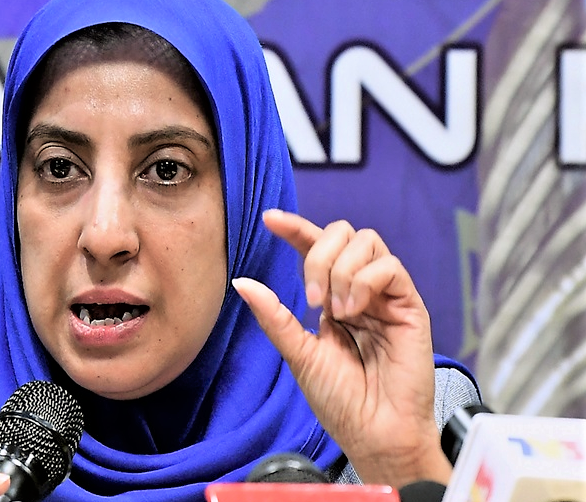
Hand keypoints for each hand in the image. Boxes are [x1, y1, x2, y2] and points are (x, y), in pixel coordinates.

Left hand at [232, 209, 451, 487]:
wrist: (374, 432)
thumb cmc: (341, 401)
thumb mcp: (299, 354)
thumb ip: (274, 316)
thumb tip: (241, 282)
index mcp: (332, 297)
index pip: (314, 247)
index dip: (294, 228)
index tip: (269, 219)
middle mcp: (359, 289)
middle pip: (342, 233)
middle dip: (318, 255)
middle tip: (312, 300)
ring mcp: (385, 295)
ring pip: (366, 241)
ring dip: (341, 271)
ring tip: (338, 312)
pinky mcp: (409, 304)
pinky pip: (390, 266)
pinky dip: (365, 281)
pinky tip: (356, 311)